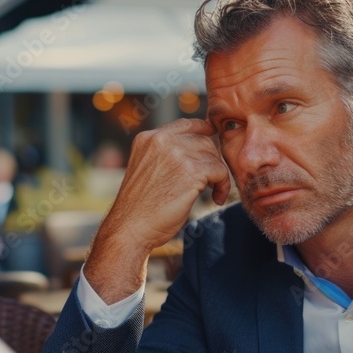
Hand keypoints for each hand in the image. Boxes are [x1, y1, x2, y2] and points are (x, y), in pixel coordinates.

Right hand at [86, 119, 230, 302]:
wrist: (130, 228)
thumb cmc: (140, 207)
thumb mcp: (147, 168)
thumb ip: (166, 154)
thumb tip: (200, 147)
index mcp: (148, 138)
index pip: (187, 124)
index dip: (204, 133)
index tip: (212, 148)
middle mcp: (161, 140)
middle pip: (203, 140)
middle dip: (211, 161)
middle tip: (210, 182)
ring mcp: (176, 154)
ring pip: (214, 155)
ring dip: (218, 175)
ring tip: (212, 192)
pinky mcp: (190, 170)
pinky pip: (220, 170)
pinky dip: (222, 185)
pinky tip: (214, 198)